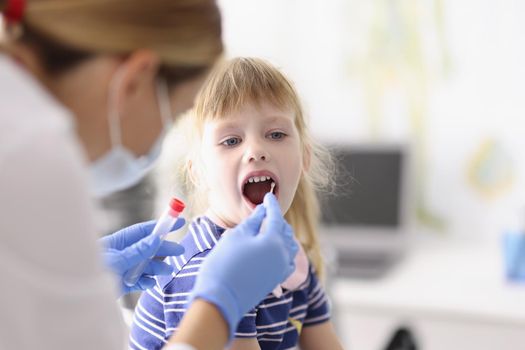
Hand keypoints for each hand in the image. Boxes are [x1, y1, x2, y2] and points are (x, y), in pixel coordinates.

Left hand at [99, 219, 185, 294]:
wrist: (77, 295)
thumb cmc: (92, 270)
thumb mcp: (117, 259)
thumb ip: (138, 251)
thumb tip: (156, 239)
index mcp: (119, 241)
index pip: (144, 231)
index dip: (161, 226)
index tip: (178, 222)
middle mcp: (122, 253)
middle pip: (148, 248)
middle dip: (163, 248)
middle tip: (179, 250)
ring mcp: (122, 268)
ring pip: (145, 265)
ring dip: (157, 267)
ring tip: (167, 270)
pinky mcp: (121, 283)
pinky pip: (138, 280)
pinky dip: (145, 281)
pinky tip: (150, 283)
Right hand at [189, 193, 297, 338]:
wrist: (220, 298)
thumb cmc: (225, 263)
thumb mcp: (237, 236)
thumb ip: (253, 222)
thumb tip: (262, 211)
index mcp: (274, 240)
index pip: (276, 216)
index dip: (271, 204)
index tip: (268, 195)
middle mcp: (282, 254)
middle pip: (285, 231)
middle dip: (277, 218)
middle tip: (267, 210)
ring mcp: (281, 269)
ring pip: (289, 246)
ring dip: (282, 234)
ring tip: (270, 227)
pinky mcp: (275, 280)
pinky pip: (286, 261)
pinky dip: (283, 251)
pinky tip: (275, 249)